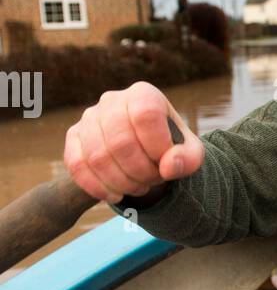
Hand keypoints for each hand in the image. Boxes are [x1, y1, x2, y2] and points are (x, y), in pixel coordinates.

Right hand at [64, 82, 204, 203]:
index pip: (146, 115)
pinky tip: (115, 195)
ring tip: (137, 186)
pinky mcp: (74, 137)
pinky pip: (77, 165)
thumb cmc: (169, 147)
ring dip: (121, 182)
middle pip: (120, 142)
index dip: (157, 146)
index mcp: (143, 95)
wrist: (144, 150)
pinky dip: (97, 187)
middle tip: (152, 180)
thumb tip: (168, 167)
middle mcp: (112, 100)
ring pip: (97, 157)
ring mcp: (90, 118)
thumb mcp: (189, 152)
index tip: (166, 162)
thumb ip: (187, 158)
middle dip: (140, 171)